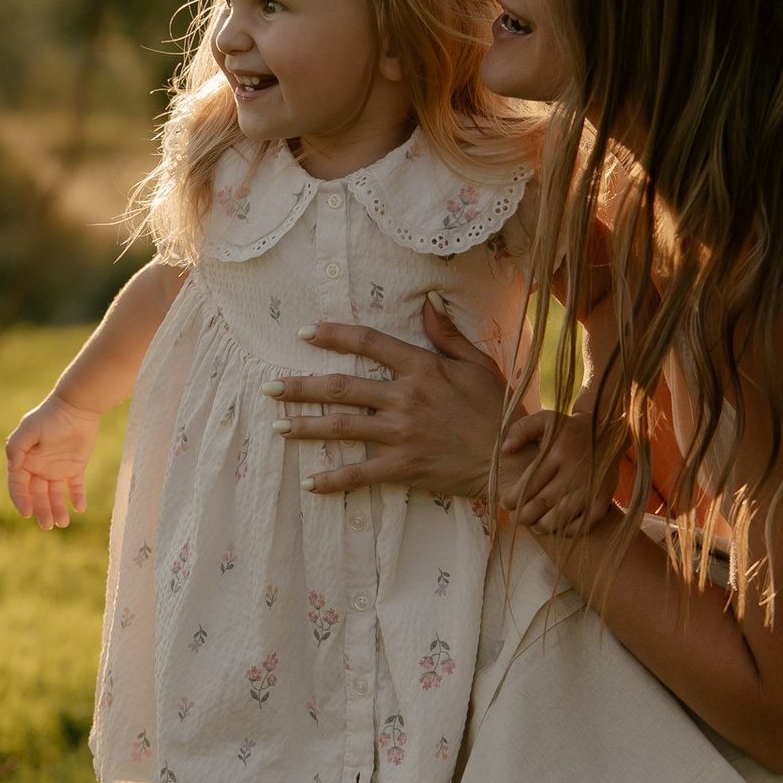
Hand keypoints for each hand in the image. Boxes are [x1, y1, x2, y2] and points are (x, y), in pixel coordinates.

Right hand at [6, 391, 101, 529]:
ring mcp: (57, 469)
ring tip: (63, 523)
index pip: (18, 486)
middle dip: (41, 511)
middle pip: (37, 495)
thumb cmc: (50, 416)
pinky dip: (77, 498)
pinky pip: (75, 487)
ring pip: (55, 495)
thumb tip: (11, 468)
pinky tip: (79, 508)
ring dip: (58, 509)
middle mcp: (39, 468)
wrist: (77, 407)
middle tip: (48, 524)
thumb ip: (16, 447)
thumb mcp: (29, 430)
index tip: (27, 513)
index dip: (21, 500)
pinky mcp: (75, 467)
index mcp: (25, 460)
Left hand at [268, 296, 517, 499]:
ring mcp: (402, 433)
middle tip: (270, 387)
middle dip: (300, 386)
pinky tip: (309, 481)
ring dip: (305, 426)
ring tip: (277, 426)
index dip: (333, 335)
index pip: (368, 342)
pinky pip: (360, 472)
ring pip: (341, 427)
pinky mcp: (405, 466)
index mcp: (423, 368)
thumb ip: (448, 335)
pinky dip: (332, 479)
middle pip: (341, 387)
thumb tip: (428, 301)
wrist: (513, 460)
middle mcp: (406, 398)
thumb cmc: (498, 411)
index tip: (305, 332)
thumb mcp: (478, 365)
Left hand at [498, 403, 617, 546]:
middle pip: (541, 504)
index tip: (504, 502)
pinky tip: (555, 527)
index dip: (511, 499)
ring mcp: (590, 488)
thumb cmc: (568, 429)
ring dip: (541, 526)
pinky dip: (566, 531)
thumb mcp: (545, 419)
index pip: (527, 484)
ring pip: (559, 518)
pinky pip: (582, 524)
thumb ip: (521, 429)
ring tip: (532, 524)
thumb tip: (504, 450)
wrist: (607, 431)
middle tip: (515, 517)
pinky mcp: (602, 499)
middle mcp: (575, 472)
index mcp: (558, 453)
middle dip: (522, 515)